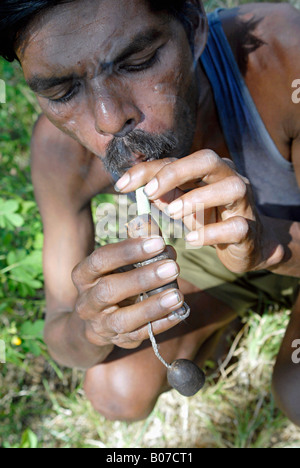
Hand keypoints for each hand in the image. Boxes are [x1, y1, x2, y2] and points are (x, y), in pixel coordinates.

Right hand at [71, 237, 184, 348]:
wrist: (91, 324)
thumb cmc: (111, 281)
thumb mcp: (116, 263)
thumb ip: (134, 244)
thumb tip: (151, 223)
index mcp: (84, 275)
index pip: (100, 260)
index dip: (128, 251)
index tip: (158, 242)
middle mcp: (87, 301)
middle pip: (109, 290)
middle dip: (142, 278)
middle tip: (173, 267)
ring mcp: (99, 325)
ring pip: (122, 320)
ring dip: (152, 307)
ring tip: (177, 294)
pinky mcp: (116, 342)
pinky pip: (139, 335)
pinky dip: (161, 324)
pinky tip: (179, 312)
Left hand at [115, 150, 283, 273]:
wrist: (246, 246)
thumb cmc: (210, 220)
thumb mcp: (182, 205)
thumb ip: (163, 195)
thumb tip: (135, 187)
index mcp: (209, 170)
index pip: (176, 159)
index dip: (147, 170)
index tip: (122, 185)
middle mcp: (229, 178)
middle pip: (208, 159)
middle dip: (175, 172)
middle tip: (150, 192)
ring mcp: (244, 203)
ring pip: (230, 188)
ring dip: (197, 199)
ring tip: (172, 214)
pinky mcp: (249, 229)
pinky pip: (236, 227)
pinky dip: (212, 233)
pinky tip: (191, 240)